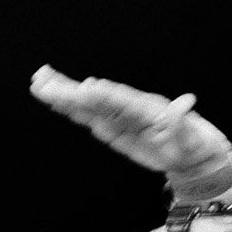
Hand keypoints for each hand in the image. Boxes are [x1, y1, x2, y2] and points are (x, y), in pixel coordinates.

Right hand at [29, 65, 231, 181]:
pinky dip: (70, 108)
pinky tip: (53, 100)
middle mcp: (128, 108)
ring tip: (38, 83)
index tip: (85, 88)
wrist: (191, 152)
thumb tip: (185, 102)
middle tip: (45, 79)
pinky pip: (88, 116)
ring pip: (87, 105)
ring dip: (63, 95)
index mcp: (147, 109)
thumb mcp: (192, 138)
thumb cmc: (193, 144)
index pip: (121, 100)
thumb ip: (182, 122)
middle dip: (71, 91)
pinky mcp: (112, 127)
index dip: (103, 94)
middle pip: (96, 98)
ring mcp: (118, 117)